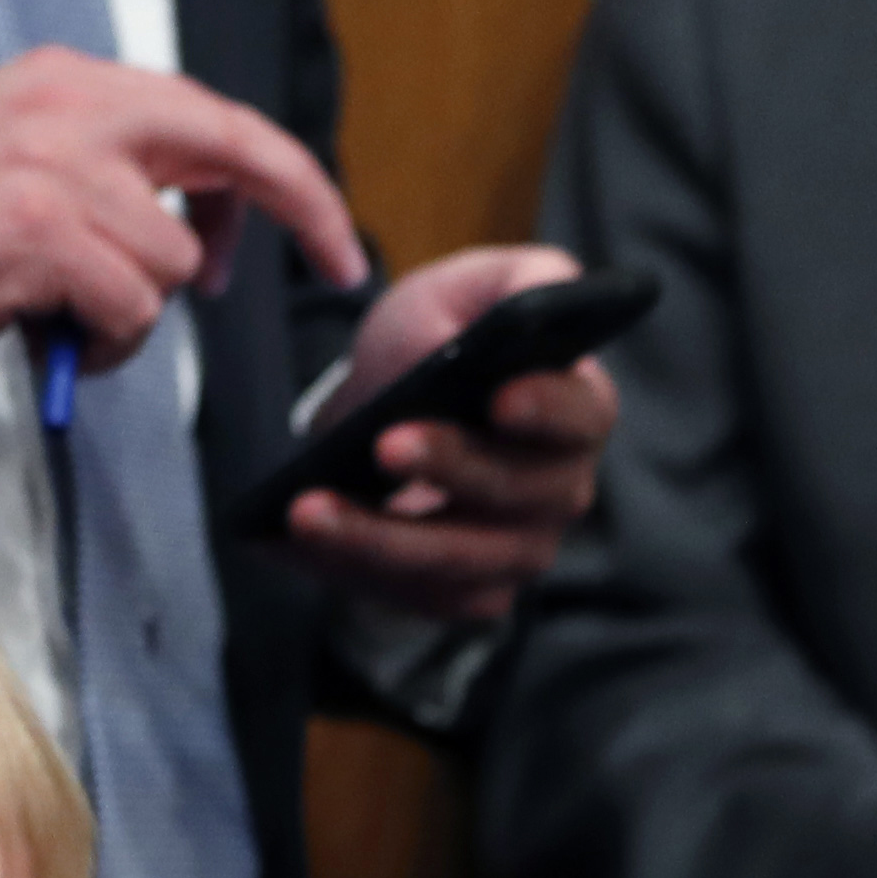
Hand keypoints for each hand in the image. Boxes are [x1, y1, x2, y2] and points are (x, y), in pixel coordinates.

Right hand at [0, 48, 368, 388]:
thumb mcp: (15, 162)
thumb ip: (107, 170)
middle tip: (338, 266)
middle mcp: (66, 104)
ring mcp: (52, 165)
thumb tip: (204, 221)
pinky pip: (134, 307)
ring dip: (139, 314)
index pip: (211, 115)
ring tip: (66, 320)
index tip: (328, 231)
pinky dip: (106, 345)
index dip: (286, 176)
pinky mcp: (37, 232)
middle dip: (303, 211)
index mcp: (65, 80)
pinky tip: (53, 340)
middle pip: (234, 151)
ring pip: (174, 259)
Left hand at [282, 244, 621, 627]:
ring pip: (463, 561)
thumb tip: (548, 291)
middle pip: (521, 495)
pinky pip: (419, 598)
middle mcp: (561, 489)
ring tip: (308, 510)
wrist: (385, 405)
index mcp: (578, 409)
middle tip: (384, 442)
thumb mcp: (468, 288)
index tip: (500, 396)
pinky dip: (353, 573)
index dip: (548, 409)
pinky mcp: (467, 591)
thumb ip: (520, 279)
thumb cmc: (438, 339)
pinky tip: (292, 545)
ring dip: (383, 540)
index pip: (584, 414)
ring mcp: (519, 550)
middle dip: (451, 469)